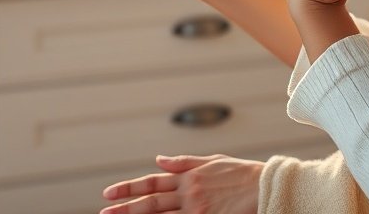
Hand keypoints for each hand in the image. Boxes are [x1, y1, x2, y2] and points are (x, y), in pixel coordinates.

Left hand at [100, 154, 262, 213]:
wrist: (263, 186)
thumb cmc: (240, 173)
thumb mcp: (210, 161)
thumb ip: (182, 162)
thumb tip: (158, 160)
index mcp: (188, 175)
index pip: (151, 182)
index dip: (129, 187)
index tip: (109, 193)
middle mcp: (188, 192)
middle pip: (150, 202)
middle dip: (125, 208)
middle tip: (104, 212)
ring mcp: (196, 209)